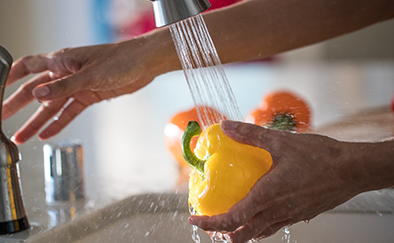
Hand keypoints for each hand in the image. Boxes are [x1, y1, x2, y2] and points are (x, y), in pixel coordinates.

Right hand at [3, 37, 170, 143]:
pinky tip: (47, 133)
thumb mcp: (90, 74)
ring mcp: (77, 86)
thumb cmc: (120, 60)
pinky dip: (58, 122)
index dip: (11, 76)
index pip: (29, 66)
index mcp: (62, 60)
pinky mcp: (89, 96)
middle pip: (36, 90)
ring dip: (37, 121)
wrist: (143, 64)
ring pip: (51, 105)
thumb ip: (64, 87)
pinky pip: (69, 112)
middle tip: (3, 119)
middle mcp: (66, 73)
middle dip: (18, 105)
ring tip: (21, 137)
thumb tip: (38, 94)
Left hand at [188, 120, 362, 242]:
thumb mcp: (280, 141)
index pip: (231, 220)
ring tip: (232, 218)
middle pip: (242, 236)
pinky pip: (274, 226)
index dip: (210, 223)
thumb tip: (226, 127)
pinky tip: (260, 208)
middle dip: (223, 233)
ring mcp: (289, 216)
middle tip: (212, 222)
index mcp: (267, 197)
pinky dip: (260, 224)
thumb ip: (250, 135)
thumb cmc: (320, 158)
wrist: (353, 170)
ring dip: (241, 230)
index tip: (195, 219)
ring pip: (259, 233)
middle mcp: (276, 212)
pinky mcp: (300, 215)